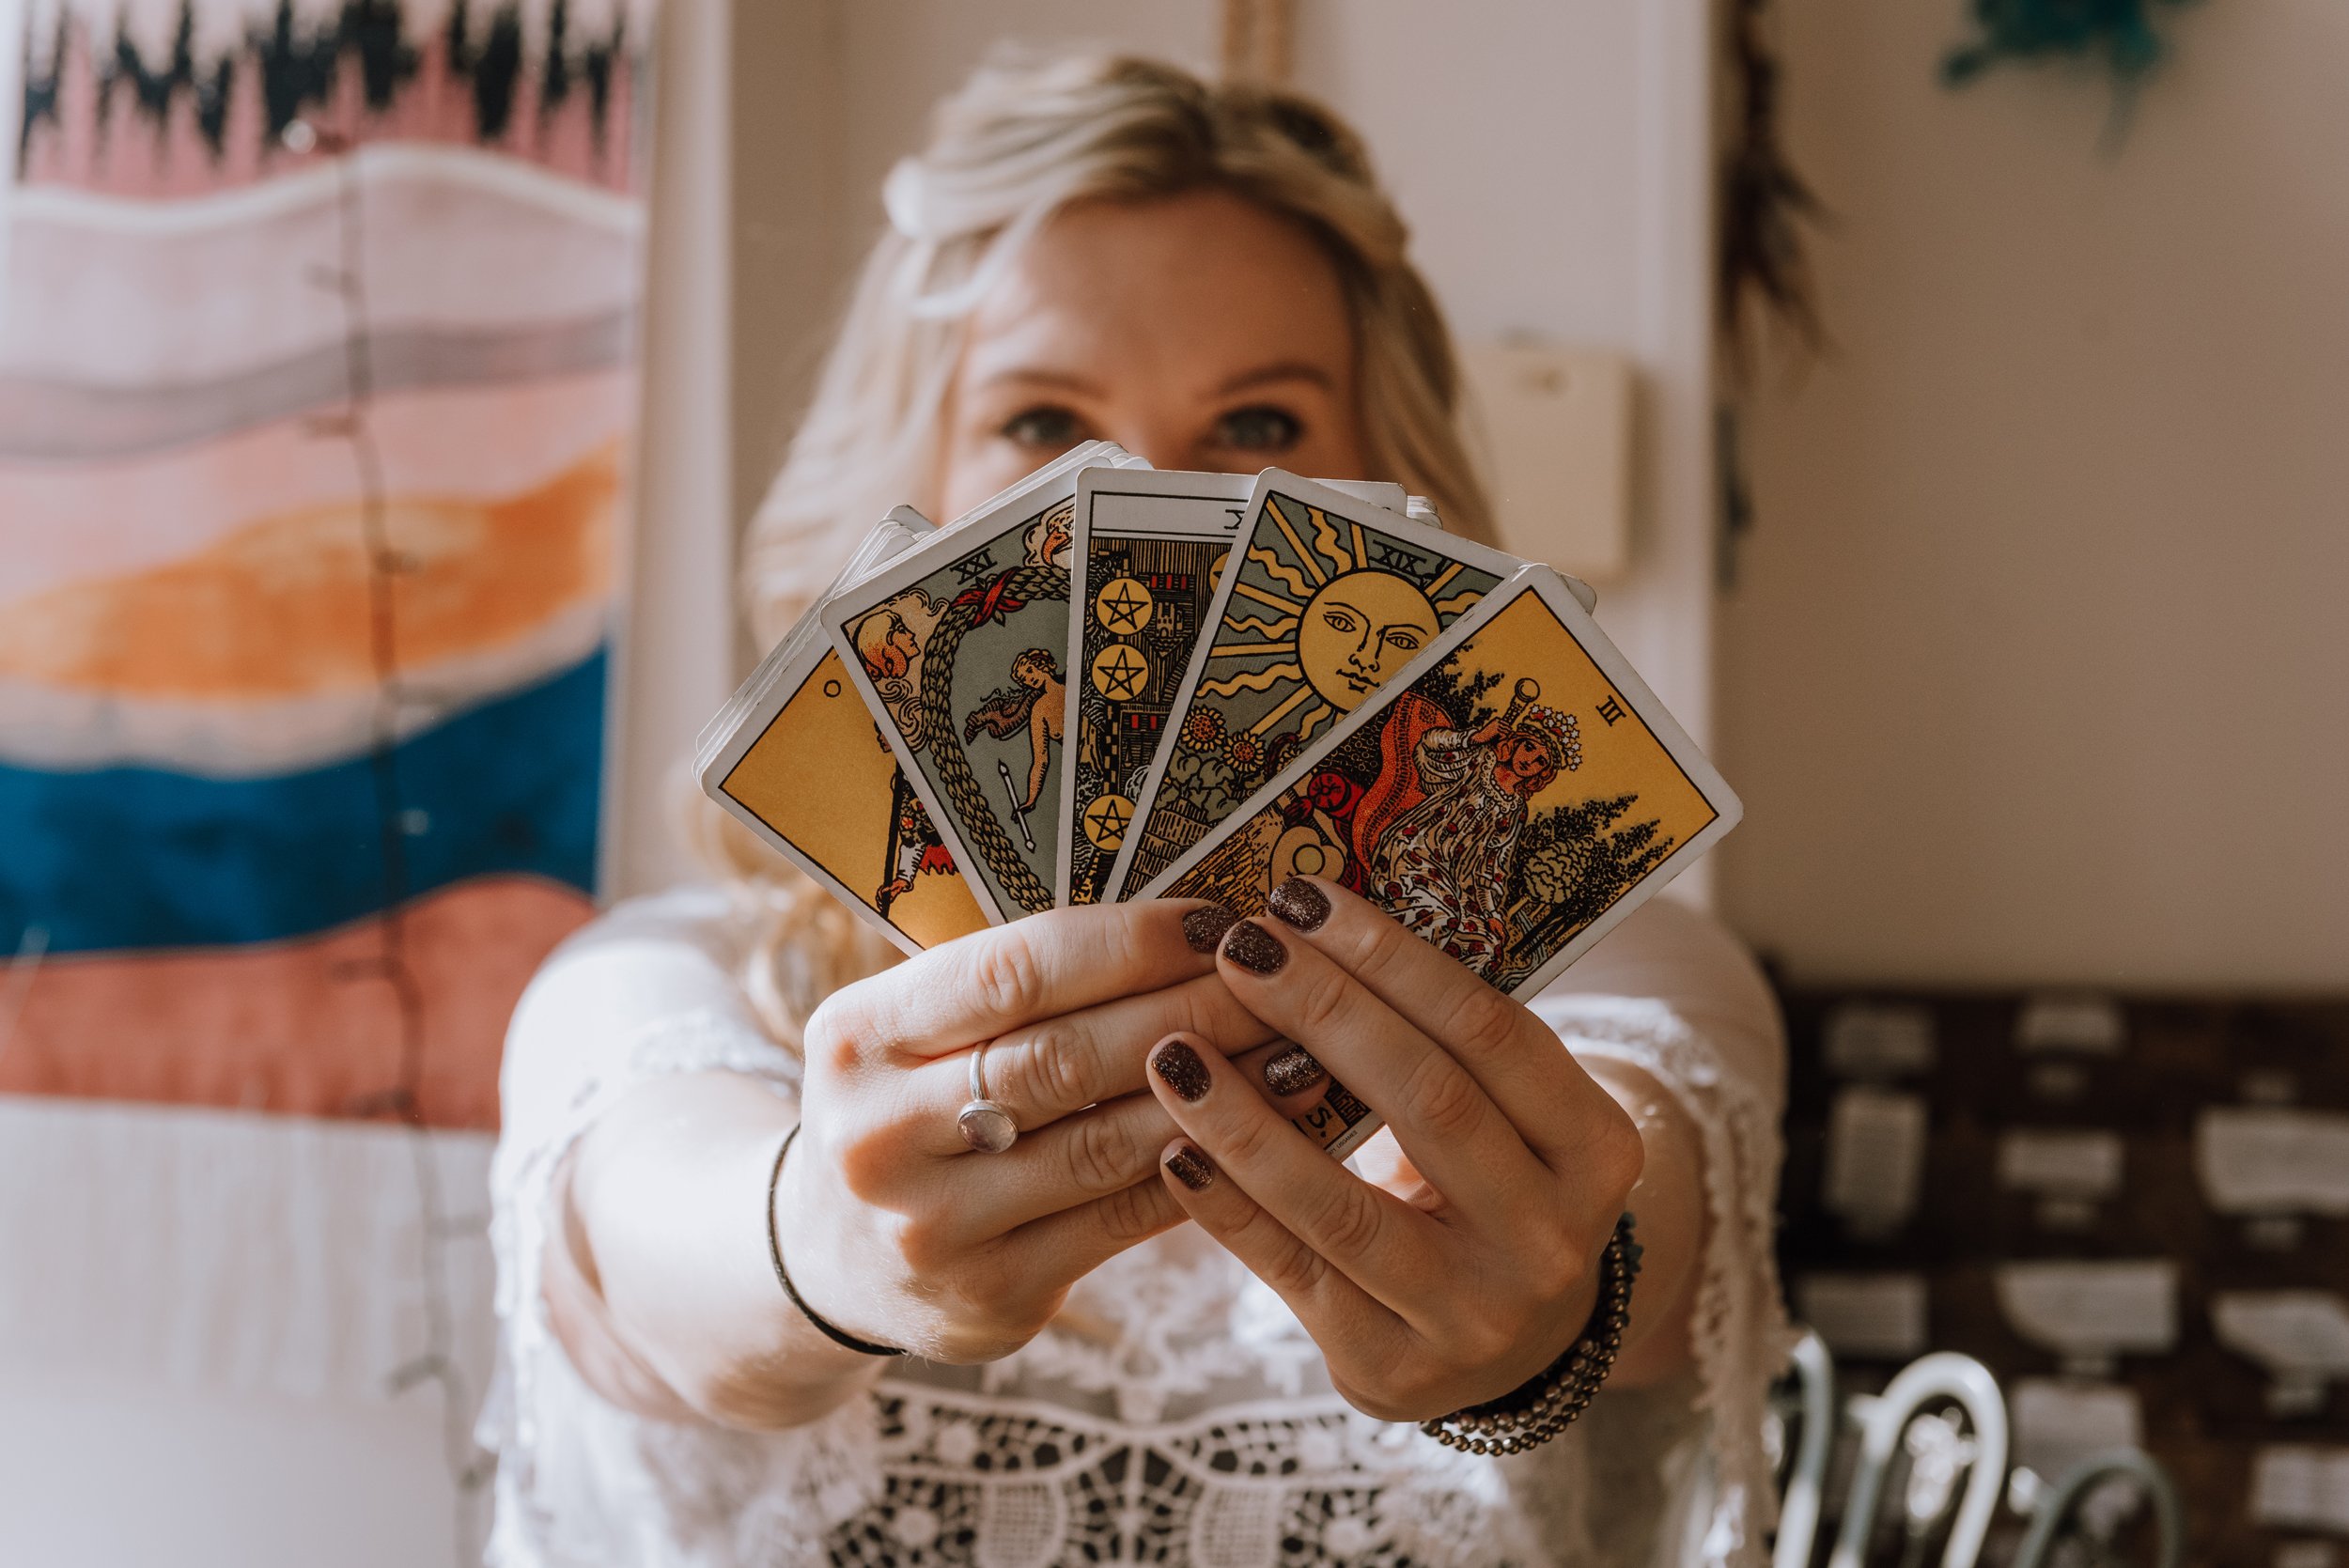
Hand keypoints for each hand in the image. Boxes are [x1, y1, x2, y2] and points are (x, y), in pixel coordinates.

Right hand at [786, 900, 1294, 1363]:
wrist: (831, 1259)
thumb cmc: (909, 1106)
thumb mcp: (911, 1032)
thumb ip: (1015, 984)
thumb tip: (1191, 924)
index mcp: (856, 1037)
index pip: (1014, 971)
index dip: (1130, 943)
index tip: (1218, 919)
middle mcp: (878, 1135)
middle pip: (1068, 1055)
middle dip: (1194, 1009)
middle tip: (1287, 981)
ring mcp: (932, 1228)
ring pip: (1107, 1142)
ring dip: (1222, 1094)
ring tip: (1304, 1051)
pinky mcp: (992, 1294)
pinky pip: (1124, 1218)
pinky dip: (1207, 1169)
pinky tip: (1269, 1136)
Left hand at [1144, 877, 1644, 1421]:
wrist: (1512, 1346)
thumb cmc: (1490, 1188)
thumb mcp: (1509, 1120)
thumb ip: (1443, 1043)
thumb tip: (1312, 926)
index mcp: (1598, 1149)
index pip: (1490, 1030)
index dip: (1390, 958)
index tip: (1302, 899)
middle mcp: (1552, 1238)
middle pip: (1425, 1100)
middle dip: (1320, 1011)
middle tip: (1237, 946)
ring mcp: (1476, 1316)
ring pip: (1342, 1203)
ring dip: (1245, 1117)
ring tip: (1173, 1050)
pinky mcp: (1392, 1367)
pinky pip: (1293, 1273)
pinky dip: (1227, 1207)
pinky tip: (1173, 1149)